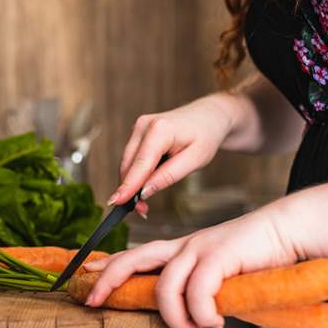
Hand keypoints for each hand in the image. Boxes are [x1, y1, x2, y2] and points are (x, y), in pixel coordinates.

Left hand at [83, 206, 297, 327]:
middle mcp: (184, 246)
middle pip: (133, 259)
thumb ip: (202, 294)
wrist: (289, 231)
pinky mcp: (218, 254)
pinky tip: (214, 320)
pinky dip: (201, 312)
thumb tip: (192, 320)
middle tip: (94, 302)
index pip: (137, 255)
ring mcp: (199, 248)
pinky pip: (196, 290)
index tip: (88, 274)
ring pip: (165, 285)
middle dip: (108, 280)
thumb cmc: (259, 257)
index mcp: (183, 250)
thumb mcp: (222, 278)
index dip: (109, 265)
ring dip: (175, 317)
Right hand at [108, 96, 233, 216]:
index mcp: (160, 129)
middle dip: (131, 190)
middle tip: (142, 212)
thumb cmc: (206, 136)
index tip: (117, 203)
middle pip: (129, 165)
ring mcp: (139, 128)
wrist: (210, 115)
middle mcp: (144, 125)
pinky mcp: (138, 134)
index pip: (140, 164)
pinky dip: (136, 176)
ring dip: (132, 185)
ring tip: (144, 204)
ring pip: (127, 164)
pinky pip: (132, 159)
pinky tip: (145, 187)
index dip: (128, 186)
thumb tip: (144, 191)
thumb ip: (168, 176)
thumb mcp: (195, 160)